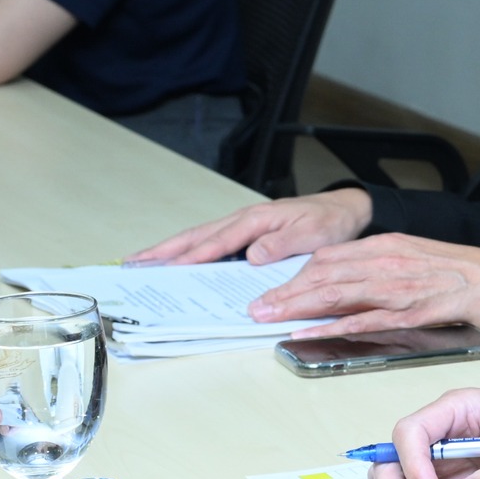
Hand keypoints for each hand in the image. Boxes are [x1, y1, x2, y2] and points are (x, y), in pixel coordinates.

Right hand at [126, 189, 372, 265]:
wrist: (345, 210)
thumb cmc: (330, 221)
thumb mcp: (313, 234)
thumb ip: (282, 245)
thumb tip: (251, 256)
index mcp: (257, 220)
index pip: (218, 241)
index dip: (191, 256)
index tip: (165, 268)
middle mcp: (245, 221)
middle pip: (197, 236)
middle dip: (164, 250)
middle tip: (134, 263)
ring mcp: (243, 227)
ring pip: (200, 238)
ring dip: (170, 251)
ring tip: (142, 262)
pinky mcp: (247, 234)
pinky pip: (213, 243)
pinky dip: (191, 252)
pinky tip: (178, 264)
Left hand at [245, 232, 479, 335]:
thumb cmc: (460, 270)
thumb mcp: (414, 254)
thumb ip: (380, 262)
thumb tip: (345, 278)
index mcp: (387, 244)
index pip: (329, 257)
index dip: (296, 274)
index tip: (272, 288)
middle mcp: (388, 261)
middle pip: (325, 274)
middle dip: (286, 291)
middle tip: (256, 308)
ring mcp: (399, 287)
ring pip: (338, 294)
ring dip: (298, 307)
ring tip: (269, 319)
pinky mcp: (412, 312)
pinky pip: (365, 320)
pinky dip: (333, 326)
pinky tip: (310, 332)